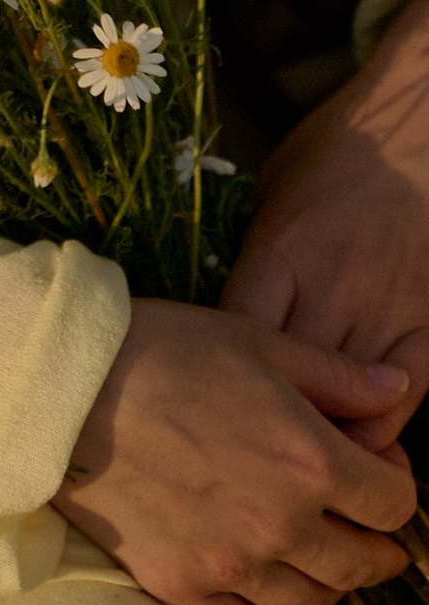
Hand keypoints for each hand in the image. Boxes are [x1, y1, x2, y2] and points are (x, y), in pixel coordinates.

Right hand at [54, 297, 416, 604]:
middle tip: (360, 522)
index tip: (376, 470)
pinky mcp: (181, 588)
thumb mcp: (255, 341)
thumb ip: (336, 376)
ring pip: (312, 599)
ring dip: (326, 578)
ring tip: (314, 552)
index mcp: (308, 460)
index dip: (395, 484)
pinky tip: (269, 592)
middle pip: (363, 562)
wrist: (59, 385)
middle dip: (375, 542)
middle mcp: (279, 524)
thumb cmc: (159, 349)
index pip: (393, 504)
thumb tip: (398, 393)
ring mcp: (229, 565)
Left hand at [226, 1, 428, 442]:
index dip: (215, 376)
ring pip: (355, 400)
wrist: (410, 135)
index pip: (238, 333)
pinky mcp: (428, 323)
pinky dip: (386, 426)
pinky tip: (364, 443)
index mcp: (281, 251)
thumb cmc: (329, 157)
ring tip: (300, 469)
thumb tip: (220, 322)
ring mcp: (386, 310)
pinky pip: (408, 392)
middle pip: (292, 382)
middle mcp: (333, 288)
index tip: (198, 400)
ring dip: (328, 439)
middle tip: (240, 457)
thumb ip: (253, 263)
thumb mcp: (269, 196)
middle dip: (265, 425)